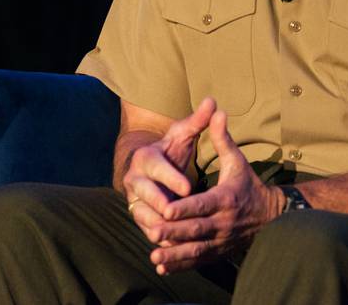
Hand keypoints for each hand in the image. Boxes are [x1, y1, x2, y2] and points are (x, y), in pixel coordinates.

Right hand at [123, 97, 215, 241]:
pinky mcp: (138, 215)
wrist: (153, 168)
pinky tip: (170, 246)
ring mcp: (134, 198)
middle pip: (143, 192)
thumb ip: (198, 120)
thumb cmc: (172, 149)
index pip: (156, 167)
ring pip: (141, 213)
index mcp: (146, 156)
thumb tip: (213, 101)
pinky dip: (156, 236)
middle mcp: (134, 178)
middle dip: (159, 203)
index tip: (188, 187)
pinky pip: (145, 228)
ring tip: (172, 234)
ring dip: (155, 224)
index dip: (171, 177)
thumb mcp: (184, 134)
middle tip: (176, 213)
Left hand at [147, 110, 285, 274]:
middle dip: (173, 232)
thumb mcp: (237, 160)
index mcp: (225, 198)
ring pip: (195, 249)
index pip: (203, 204)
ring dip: (174, 254)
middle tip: (152, 231)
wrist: (270, 216)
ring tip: (154, 256)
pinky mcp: (217, 252)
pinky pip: (197, 261)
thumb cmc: (248, 184)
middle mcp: (223, 222)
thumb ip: (222, 139)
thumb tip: (217, 111)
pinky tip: (161, 266)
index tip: (167, 209)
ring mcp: (220, 240)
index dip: (185, 208)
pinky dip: (180, 265)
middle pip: (196, 229)